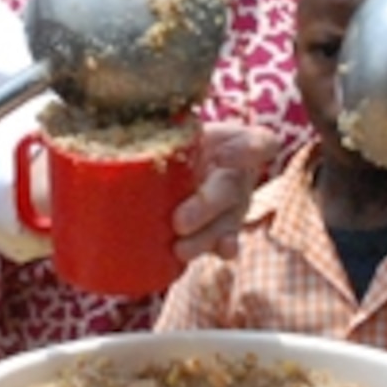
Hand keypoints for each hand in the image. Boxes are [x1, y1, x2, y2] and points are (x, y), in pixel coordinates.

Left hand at [175, 124, 278, 263]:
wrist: (178, 168)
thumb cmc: (180, 143)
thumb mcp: (177, 130)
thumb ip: (166, 131)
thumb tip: (127, 136)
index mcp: (233, 142)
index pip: (259, 142)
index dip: (249, 150)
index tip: (222, 156)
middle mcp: (239, 173)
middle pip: (231, 188)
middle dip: (204, 207)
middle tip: (179, 222)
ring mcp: (236, 204)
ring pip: (229, 221)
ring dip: (205, 238)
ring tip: (179, 249)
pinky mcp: (227, 230)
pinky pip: (229, 242)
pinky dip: (222, 250)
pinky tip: (212, 256)